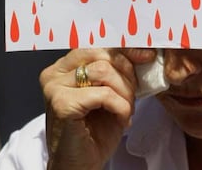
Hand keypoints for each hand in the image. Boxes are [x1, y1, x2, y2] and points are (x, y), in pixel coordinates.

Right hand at [39, 48, 156, 169]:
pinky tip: (121, 119)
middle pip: (102, 54)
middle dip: (126, 73)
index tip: (147, 55)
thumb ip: (117, 70)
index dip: (125, 49)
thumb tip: (144, 51)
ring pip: (104, 71)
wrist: (80, 164)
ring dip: (124, 92)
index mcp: (65, 66)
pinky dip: (120, 106)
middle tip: (132, 95)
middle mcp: (55, 73)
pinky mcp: (61, 104)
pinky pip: (104, 94)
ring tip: (126, 109)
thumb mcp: (110, 92)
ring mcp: (54, 87)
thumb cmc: (96, 130)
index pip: (98, 44)